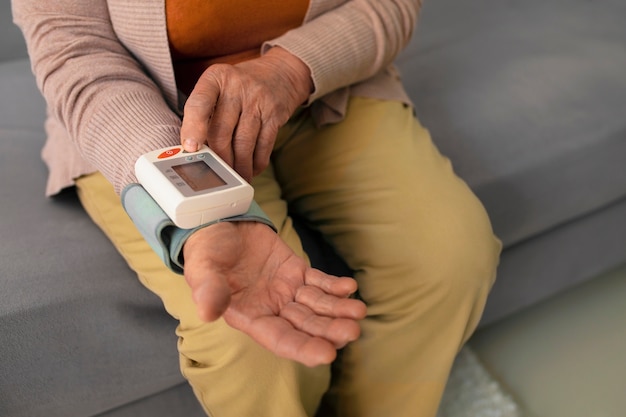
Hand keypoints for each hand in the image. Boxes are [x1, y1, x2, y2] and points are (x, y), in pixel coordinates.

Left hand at [180, 47, 312, 181]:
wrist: (280, 73)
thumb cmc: (239, 87)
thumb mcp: (219, 87)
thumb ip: (205, 113)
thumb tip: (196, 152)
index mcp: (215, 78)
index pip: (199, 104)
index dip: (193, 128)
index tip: (190, 148)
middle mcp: (236, 87)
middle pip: (222, 132)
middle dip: (219, 158)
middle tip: (217, 173)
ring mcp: (258, 100)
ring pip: (243, 144)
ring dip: (239, 166)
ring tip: (235, 176)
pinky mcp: (275, 114)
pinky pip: (264, 146)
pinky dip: (256, 163)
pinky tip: (251, 169)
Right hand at [183, 221, 366, 366]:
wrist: (219, 223)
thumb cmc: (207, 250)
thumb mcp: (202, 268)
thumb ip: (207, 289)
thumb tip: (208, 313)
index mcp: (249, 317)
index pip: (279, 339)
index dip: (302, 348)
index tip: (327, 355)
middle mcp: (271, 309)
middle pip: (305, 326)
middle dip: (329, 330)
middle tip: (352, 331)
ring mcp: (286, 291)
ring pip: (316, 306)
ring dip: (338, 310)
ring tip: (359, 310)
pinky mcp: (297, 272)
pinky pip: (319, 282)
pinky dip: (334, 287)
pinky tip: (350, 287)